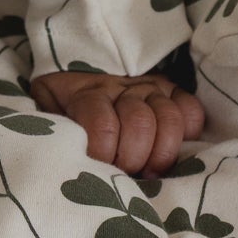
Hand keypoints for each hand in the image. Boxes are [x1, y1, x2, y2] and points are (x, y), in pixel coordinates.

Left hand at [30, 70, 205, 174]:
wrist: (78, 65)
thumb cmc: (62, 103)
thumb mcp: (46, 109)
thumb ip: (51, 128)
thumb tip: (55, 158)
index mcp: (86, 94)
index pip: (101, 124)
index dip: (103, 153)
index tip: (98, 168)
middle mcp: (121, 87)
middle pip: (140, 123)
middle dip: (134, 158)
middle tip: (124, 172)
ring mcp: (148, 87)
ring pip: (169, 118)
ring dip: (161, 153)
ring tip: (147, 169)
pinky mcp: (169, 90)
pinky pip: (191, 110)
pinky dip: (187, 133)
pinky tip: (167, 146)